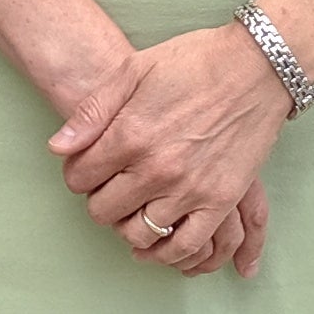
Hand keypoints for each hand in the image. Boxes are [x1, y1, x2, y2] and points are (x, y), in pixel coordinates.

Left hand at [50, 26, 291, 274]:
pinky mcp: (219, 201)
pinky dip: (166, 253)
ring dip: (128, 225)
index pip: (80, 177)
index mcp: (130, 133)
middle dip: (99, 199)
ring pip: (139, 233)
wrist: (256, 65)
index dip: (77, 172)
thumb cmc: (195, 60)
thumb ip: (93, 110)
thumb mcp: (134, 68)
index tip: (88, 167)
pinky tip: (157, 243)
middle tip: (109, 186)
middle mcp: (156, 168)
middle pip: (104, 210)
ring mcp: (189, 188)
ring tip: (132, 209)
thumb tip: (58, 147)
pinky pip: (185, 246)